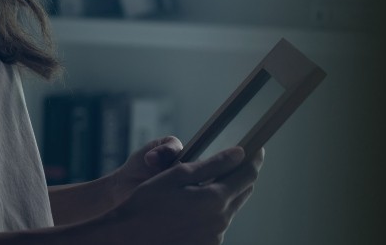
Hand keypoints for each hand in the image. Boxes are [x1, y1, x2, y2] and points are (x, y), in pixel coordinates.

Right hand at [98, 145, 264, 244]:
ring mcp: (214, 238)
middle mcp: (220, 222)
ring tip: (206, 184)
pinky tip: (194, 206)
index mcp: (215, 200)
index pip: (247, 175)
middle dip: (240, 176)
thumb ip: (212, 164)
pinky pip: (217, 224)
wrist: (128, 238)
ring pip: (229, 209)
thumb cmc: (146, 204)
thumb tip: (239, 154)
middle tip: (235, 162)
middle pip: (242, 193)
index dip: (254, 159)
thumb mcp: (177, 176)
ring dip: (224, 195)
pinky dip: (212, 212)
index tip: (257, 149)